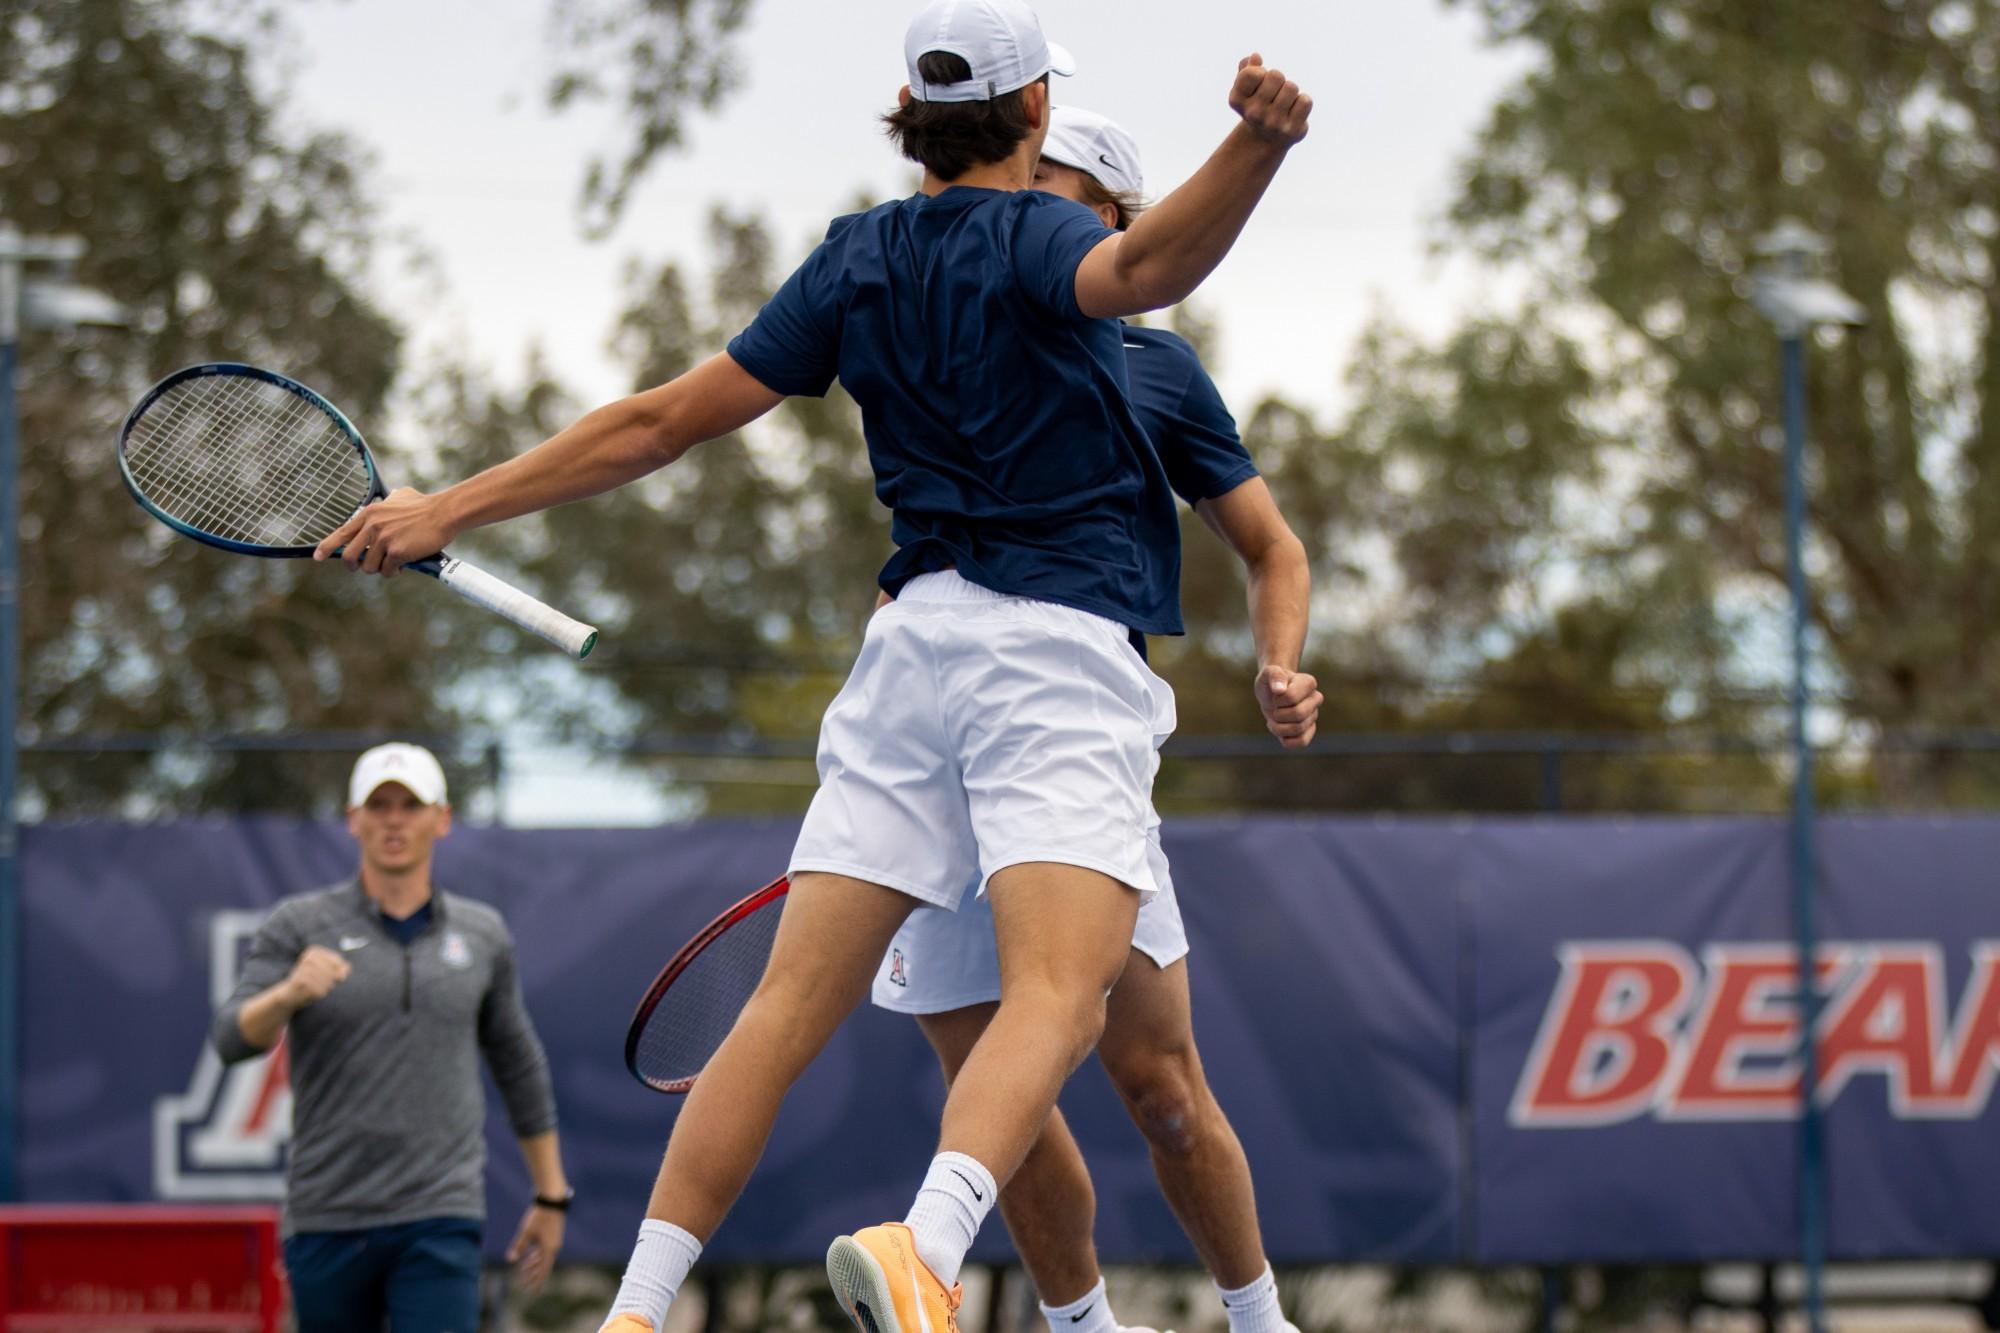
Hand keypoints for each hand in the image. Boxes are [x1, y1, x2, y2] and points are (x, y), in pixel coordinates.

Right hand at [284, 946, 351, 1007]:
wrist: (290, 994)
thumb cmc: (312, 981)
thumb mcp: (327, 972)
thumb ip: (340, 969)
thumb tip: (346, 970)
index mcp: (314, 952)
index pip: (337, 960)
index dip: (339, 970)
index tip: (332, 974)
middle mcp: (308, 959)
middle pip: (334, 971)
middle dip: (332, 979)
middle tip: (323, 982)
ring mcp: (304, 970)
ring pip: (328, 981)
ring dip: (327, 986)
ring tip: (317, 986)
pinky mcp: (301, 982)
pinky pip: (321, 989)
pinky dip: (321, 993)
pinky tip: (313, 992)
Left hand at [313, 486, 452, 575]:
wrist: (443, 513)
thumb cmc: (425, 505)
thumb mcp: (400, 496)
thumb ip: (388, 501)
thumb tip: (388, 497)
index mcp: (370, 513)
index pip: (341, 533)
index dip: (327, 546)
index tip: (317, 556)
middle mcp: (372, 526)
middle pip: (349, 556)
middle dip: (355, 566)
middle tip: (365, 567)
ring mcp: (384, 539)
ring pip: (369, 567)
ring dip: (380, 569)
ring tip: (392, 564)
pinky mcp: (397, 552)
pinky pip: (388, 571)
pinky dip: (394, 572)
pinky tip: (403, 566)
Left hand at [507, 1201, 564, 1293]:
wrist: (552, 1201)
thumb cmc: (539, 1217)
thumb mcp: (526, 1233)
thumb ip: (519, 1247)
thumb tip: (510, 1259)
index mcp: (549, 1249)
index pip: (543, 1271)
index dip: (538, 1282)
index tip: (534, 1292)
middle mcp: (553, 1247)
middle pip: (543, 1266)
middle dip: (533, 1274)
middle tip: (524, 1283)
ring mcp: (553, 1241)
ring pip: (543, 1257)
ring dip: (533, 1264)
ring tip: (523, 1268)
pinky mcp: (552, 1235)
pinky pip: (544, 1250)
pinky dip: (536, 1255)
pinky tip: (528, 1256)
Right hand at [1230, 54, 1311, 147]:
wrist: (1266, 139)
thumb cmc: (1256, 104)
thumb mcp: (1245, 88)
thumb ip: (1246, 69)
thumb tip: (1255, 56)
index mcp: (1237, 100)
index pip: (1251, 73)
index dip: (1259, 72)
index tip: (1258, 82)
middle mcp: (1253, 114)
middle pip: (1276, 75)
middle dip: (1278, 79)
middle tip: (1274, 93)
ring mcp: (1273, 124)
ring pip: (1291, 87)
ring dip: (1291, 91)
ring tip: (1284, 102)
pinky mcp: (1292, 130)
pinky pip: (1305, 101)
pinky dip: (1302, 102)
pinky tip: (1294, 111)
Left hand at [1254, 663, 1321, 748]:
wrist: (1270, 694)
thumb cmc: (1270, 682)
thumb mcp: (1267, 673)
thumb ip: (1274, 675)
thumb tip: (1279, 689)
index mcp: (1309, 682)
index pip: (1292, 697)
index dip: (1278, 699)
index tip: (1275, 694)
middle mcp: (1316, 699)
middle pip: (1299, 714)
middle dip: (1279, 714)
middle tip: (1274, 708)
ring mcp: (1313, 715)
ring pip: (1299, 729)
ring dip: (1278, 728)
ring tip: (1273, 719)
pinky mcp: (1309, 730)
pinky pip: (1302, 742)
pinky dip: (1286, 740)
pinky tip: (1280, 732)